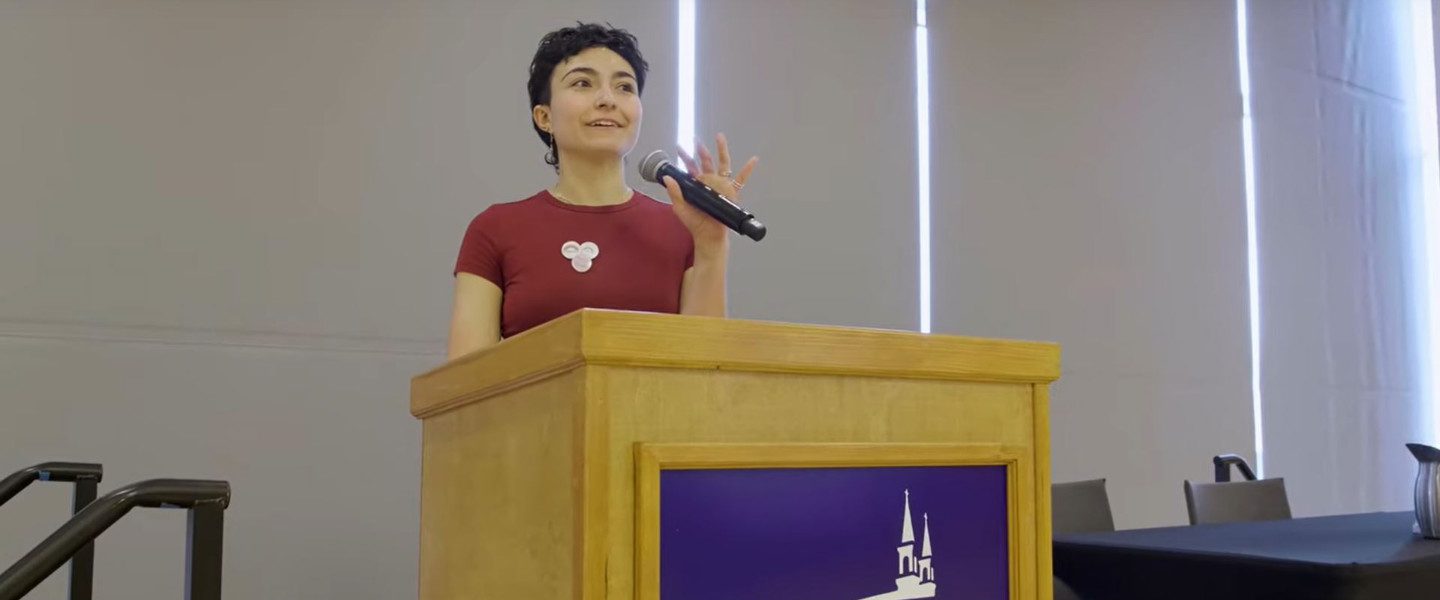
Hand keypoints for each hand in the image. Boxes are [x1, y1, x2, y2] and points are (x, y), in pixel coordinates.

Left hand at [661, 133, 758, 254]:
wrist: (708, 235)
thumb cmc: (694, 223)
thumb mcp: (680, 208)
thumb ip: (675, 192)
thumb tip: (668, 177)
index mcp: (697, 185)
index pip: (690, 167)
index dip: (685, 157)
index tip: (679, 146)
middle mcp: (709, 182)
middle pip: (706, 161)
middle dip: (701, 150)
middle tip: (695, 139)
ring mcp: (721, 185)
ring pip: (723, 164)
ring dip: (722, 150)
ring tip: (720, 137)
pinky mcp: (731, 192)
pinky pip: (741, 179)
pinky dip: (748, 169)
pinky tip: (753, 159)